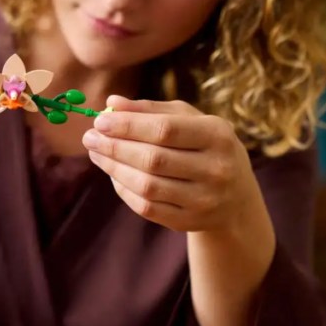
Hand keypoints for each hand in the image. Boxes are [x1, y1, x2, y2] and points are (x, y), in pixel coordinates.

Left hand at [82, 95, 264, 232]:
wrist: (236, 195)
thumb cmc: (205, 145)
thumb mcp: (188, 120)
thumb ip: (151, 110)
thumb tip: (113, 102)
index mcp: (217, 135)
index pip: (165, 130)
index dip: (128, 126)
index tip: (99, 121)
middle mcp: (216, 169)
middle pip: (153, 159)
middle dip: (115, 147)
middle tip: (89, 138)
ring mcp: (204, 200)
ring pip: (147, 186)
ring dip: (114, 169)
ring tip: (96, 154)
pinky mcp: (189, 222)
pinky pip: (147, 207)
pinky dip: (123, 189)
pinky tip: (113, 174)